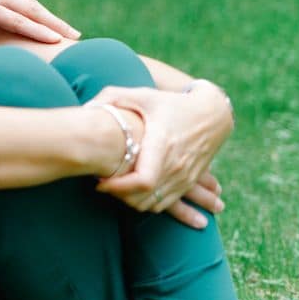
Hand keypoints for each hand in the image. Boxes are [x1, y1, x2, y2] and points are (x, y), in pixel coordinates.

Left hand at [0, 0, 78, 51]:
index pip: (16, 20)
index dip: (36, 31)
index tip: (55, 40)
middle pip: (32, 11)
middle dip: (55, 25)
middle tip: (76, 37)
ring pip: (31, 3)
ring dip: (51, 16)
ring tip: (68, 29)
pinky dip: (37, 6)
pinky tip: (45, 14)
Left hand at [93, 84, 233, 221]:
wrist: (213, 115)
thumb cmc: (172, 103)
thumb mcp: (144, 95)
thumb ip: (113, 97)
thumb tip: (85, 106)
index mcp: (163, 144)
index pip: (142, 180)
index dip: (118, 187)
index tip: (100, 182)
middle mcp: (176, 165)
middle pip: (144, 197)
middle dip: (119, 196)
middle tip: (101, 185)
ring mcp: (185, 176)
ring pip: (154, 204)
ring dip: (132, 201)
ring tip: (114, 188)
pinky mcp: (189, 182)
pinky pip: (166, 203)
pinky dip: (148, 204)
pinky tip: (133, 194)